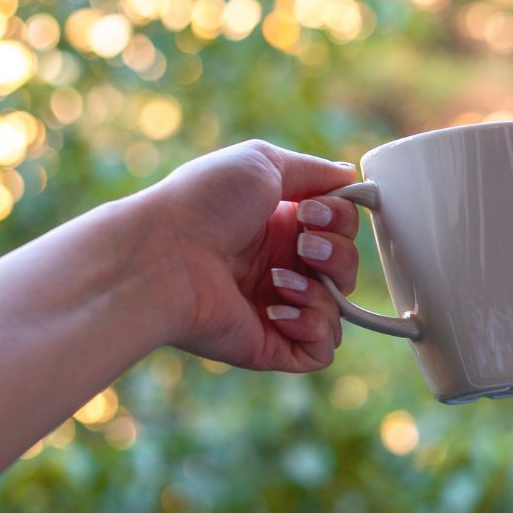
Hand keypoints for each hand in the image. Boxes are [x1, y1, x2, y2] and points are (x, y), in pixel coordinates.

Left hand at [135, 140, 359, 372]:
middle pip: (347, 268)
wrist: (163, 253)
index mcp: (279, 225)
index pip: (340, 229)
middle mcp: (280, 266)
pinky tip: (278, 307)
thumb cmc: (203, 202)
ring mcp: (276, 307)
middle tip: (301, 244)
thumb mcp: (263, 162)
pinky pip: (321, 350)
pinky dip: (314, 327)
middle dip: (336, 253)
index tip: (313, 212)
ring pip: (339, 310)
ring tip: (279, 279)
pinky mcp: (270, 344)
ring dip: (323, 289)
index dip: (341, 220)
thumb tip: (349, 176)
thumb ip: (314, 170)